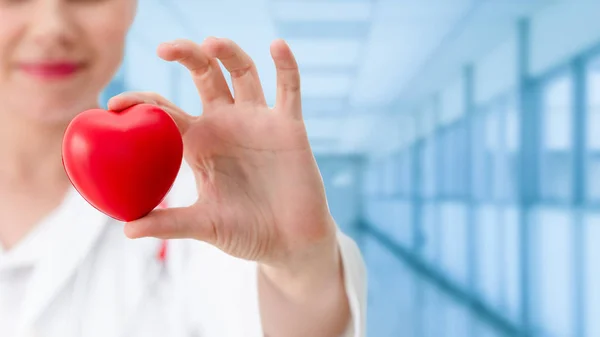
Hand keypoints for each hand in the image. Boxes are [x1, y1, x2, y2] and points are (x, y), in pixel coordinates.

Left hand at [108, 38, 338, 278]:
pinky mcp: (289, 126)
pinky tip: (277, 45)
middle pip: (204, 75)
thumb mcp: (205, 225)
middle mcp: (226, 124)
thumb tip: (126, 230)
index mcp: (199, 144)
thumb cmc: (246, 233)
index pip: (166, 111)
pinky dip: (286, 65)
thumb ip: (170, 223)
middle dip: (186, 55)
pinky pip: (289, 88)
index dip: (141, 102)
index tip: (114, 104)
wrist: (290, 243)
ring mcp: (258, 122)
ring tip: (211, 43)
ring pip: (243, 72)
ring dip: (228, 52)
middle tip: (164, 49)